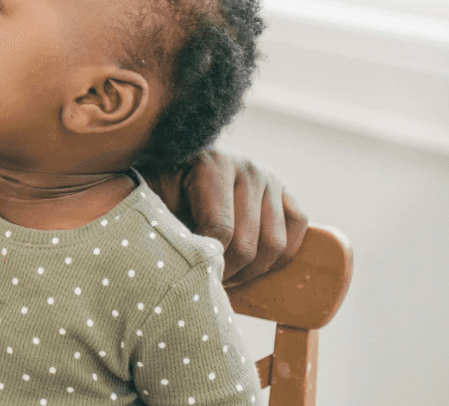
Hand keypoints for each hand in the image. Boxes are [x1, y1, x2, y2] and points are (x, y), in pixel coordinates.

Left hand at [148, 149, 309, 286]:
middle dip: (228, 273)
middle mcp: (245, 166)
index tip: (190, 277)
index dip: (207, 263)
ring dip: (253, 271)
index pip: (220, 232)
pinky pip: (298, 228)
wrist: (173, 168)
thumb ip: (153, 219)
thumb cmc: (157, 190)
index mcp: (210, 163)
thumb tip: (159, 257)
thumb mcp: (149, 198)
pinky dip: (281, 255)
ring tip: (226, 277)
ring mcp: (269, 177)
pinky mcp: (285, 191)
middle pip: (248, 244)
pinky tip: (255, 266)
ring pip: (276, 243)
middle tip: (207, 285)